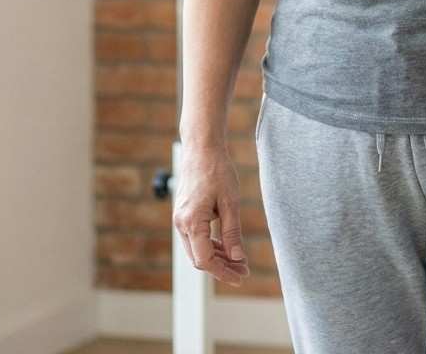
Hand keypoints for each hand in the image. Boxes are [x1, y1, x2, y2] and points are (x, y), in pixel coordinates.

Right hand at [172, 143, 249, 286]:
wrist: (202, 149)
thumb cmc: (218, 171)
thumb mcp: (230, 202)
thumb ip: (232, 231)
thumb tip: (237, 258)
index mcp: (192, 222)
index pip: (205, 260)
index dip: (223, 272)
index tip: (240, 277)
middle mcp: (181, 224)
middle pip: (200, 258)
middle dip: (222, 267)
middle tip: (244, 271)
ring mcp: (180, 220)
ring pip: (197, 249)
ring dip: (217, 257)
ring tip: (239, 261)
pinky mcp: (184, 215)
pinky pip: (196, 238)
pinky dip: (211, 245)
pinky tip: (228, 247)